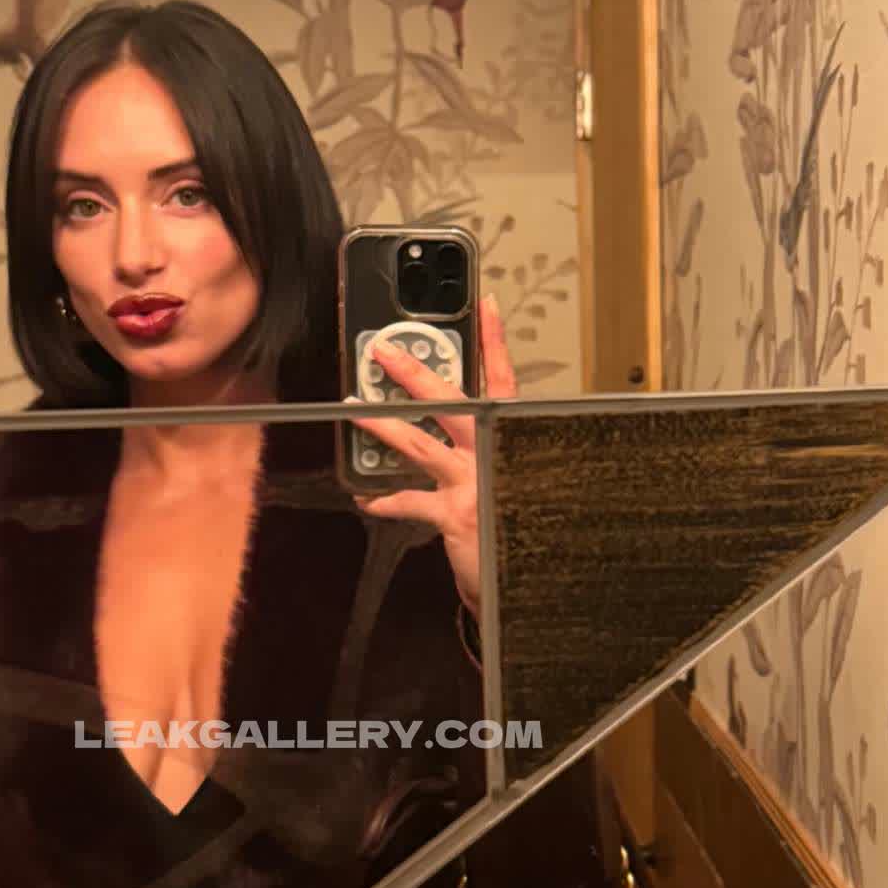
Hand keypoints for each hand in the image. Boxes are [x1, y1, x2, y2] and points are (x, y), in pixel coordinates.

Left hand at [350, 292, 517, 617]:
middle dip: (416, 375)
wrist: (533, 582)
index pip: (503, 382)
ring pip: (422, 444)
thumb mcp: (512, 477)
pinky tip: (366, 499)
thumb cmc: (519, 524)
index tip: (485, 305)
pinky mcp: (456, 516)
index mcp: (513, 439)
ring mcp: (476, 483)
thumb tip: (455, 419)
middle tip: (385, 351)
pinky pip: (411, 502)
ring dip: (384, 426)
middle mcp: (497, 454)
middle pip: (455, 403)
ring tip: (354, 409)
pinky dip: (387, 500)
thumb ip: (490, 448)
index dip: (494, 343)